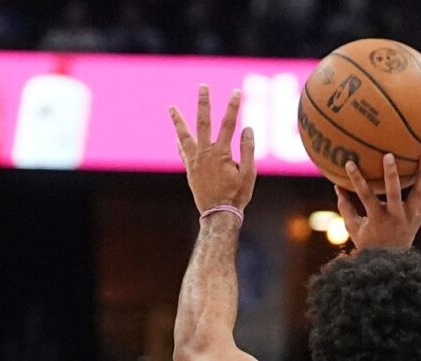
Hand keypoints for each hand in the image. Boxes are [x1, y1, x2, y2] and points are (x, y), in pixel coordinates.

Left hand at [169, 86, 254, 215]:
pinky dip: (180, 144)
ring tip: (171, 107)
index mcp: (221, 153)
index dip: (233, 107)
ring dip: (178, 120)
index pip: (229, 124)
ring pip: (185, 135)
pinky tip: (176, 139)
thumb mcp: (249, 173)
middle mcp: (205, 153)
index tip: (236, 92)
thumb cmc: (237, 195)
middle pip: (203, 122)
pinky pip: (183, 153)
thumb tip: (247, 129)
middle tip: (202, 86)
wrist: (218, 214)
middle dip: (203, 103)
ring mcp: (195, 161)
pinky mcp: (190, 170)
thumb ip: (248, 150)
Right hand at [336, 154, 420, 251]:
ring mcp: (411, 217)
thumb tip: (336, 186)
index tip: (350, 163)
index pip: (365, 196)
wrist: (394, 260)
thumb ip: (346, 208)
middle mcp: (396, 217)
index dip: (357, 180)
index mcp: (378, 219)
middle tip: (388, 156)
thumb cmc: (370, 243)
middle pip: (394, 194)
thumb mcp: (355, 229)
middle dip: (391, 175)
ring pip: (418, 194)